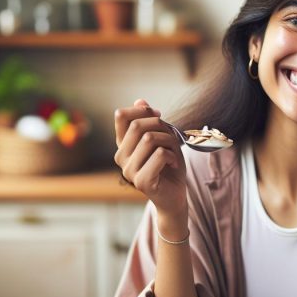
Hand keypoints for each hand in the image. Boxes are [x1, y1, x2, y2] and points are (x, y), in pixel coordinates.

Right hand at [114, 99, 186, 216]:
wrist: (175, 195)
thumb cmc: (168, 166)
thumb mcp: (162, 139)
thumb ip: (150, 122)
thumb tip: (140, 101)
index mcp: (123, 145)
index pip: (121, 116)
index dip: (142, 110)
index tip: (158, 115)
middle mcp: (121, 157)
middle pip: (137, 126)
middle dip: (161, 126)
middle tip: (172, 137)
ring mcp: (129, 170)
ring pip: (150, 139)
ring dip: (169, 142)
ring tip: (173, 153)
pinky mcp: (141, 181)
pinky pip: (159, 155)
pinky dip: (172, 155)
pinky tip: (173, 163)